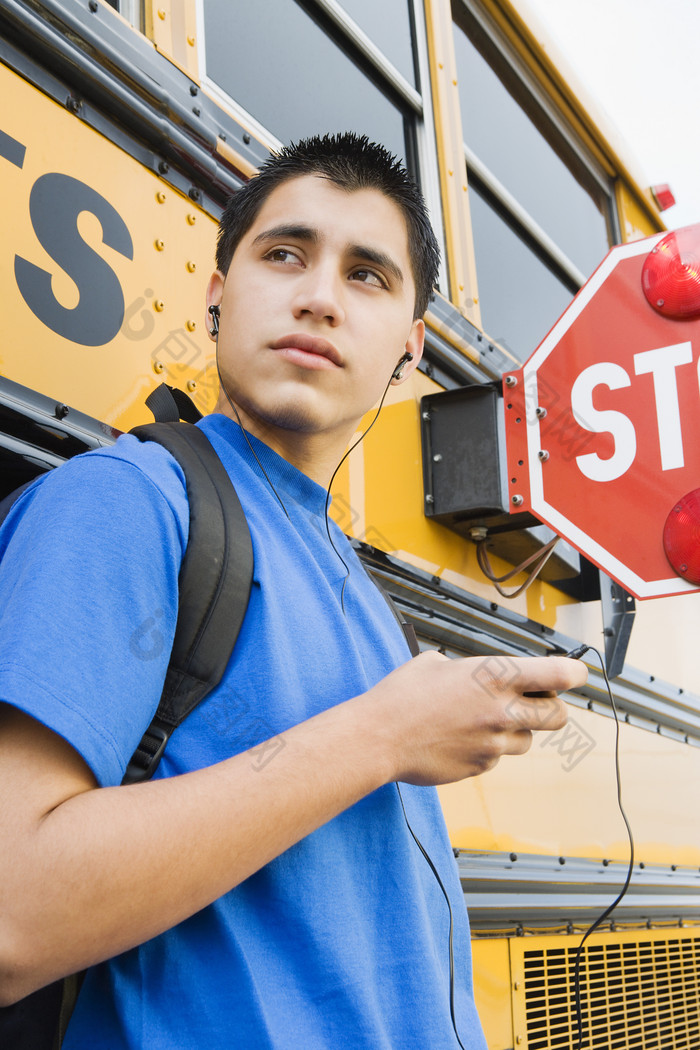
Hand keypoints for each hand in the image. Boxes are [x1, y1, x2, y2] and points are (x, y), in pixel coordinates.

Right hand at [368, 651, 586, 785]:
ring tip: (482, 721)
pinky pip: (497, 757)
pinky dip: (487, 749)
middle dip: (552, 709)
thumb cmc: (402, 696)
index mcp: (495, 676)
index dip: (574, 673)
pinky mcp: (481, 767)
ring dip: (515, 730)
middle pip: (558, 716)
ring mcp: (494, 743)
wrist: (379, 737)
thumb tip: (475, 675)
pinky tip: (459, 738)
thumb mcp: (436, 663)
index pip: (558, 675)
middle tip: (537, 702)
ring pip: (527, 740)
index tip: (576, 673)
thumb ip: (468, 669)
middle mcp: (502, 711)